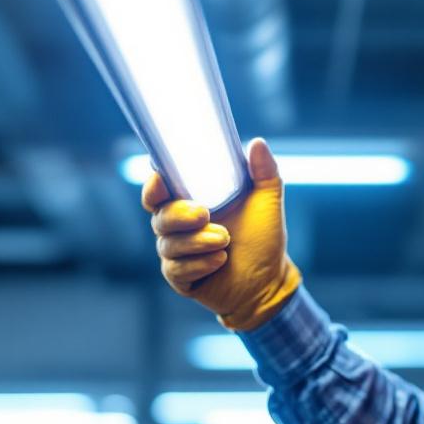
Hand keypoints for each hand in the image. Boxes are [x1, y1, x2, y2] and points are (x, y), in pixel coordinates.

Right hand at [142, 138, 300, 329]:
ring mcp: (178, 254)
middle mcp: (178, 228)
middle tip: (204, 214)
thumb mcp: (266, 202)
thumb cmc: (263, 238)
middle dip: (180, 215)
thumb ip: (264, 172)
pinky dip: (199, 265)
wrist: (270, 280)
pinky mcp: (181, 279)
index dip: (153, 185)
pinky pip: (176, 270)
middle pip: (160, 217)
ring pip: (169, 245)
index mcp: (190, 203)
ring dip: (197, 242)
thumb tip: (258, 143)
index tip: (160, 179)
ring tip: (224, 240)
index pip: (159, 192)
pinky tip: (220, 261)